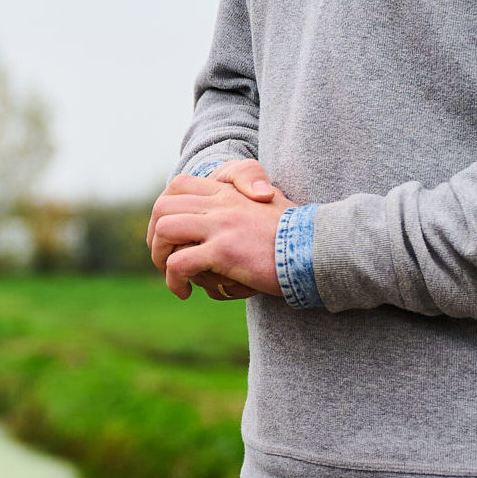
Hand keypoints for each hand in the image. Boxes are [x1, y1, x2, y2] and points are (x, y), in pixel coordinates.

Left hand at [148, 163, 294, 300]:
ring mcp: (220, 226)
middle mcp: (220, 204)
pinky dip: (174, 279)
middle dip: (155, 235)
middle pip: (163, 207)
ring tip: (172, 277)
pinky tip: (184, 292)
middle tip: (163, 259)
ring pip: (166, 231)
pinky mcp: (224, 251)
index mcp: (229, 192)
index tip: (169, 233)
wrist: (322, 247)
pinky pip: (180, 263)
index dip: (166, 208)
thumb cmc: (301, 233)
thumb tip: (247, 204)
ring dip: (159, 256)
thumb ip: (249, 200)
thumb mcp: (271, 206)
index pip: (179, 185)